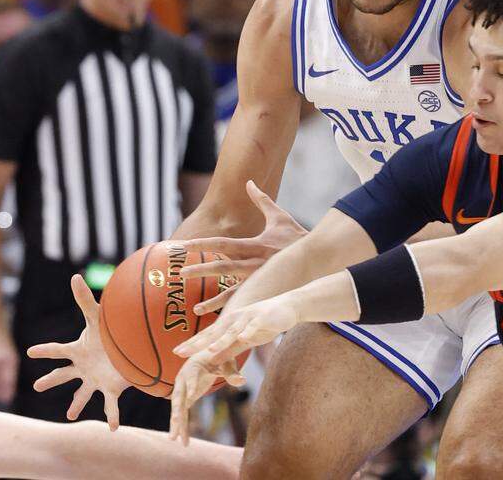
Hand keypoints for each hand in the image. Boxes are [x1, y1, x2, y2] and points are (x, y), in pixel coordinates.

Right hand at [26, 274, 129, 429]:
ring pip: (82, 394)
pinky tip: (113, 430)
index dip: (45, 350)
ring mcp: (97, 378)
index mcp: (79, 350)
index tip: (30, 351)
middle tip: (37, 385)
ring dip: (76, 404)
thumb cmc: (113, 330)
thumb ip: (85, 299)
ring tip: (71, 416)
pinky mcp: (112, 388)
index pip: (58, 350)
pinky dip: (112, 417)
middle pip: (63, 374)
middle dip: (51, 380)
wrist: (135, 343)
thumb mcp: (97, 316)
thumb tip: (74, 276)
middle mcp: (85, 366)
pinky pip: (110, 406)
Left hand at [169, 296, 297, 444]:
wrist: (288, 306)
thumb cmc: (265, 323)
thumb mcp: (245, 339)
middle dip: (198, 343)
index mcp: (229, 324)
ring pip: (233, 330)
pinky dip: (249, 331)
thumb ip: (229, 349)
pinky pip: (255, 326)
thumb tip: (212, 360)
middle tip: (181, 352)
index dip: (193, 344)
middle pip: (214, 333)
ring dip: (222, 339)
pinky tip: (243, 337)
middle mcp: (235, 319)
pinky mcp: (263, 318)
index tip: (177, 352)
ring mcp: (248, 317)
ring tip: (210, 348)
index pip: (208, 335)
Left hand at [179, 180, 307, 314]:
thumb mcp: (279, 216)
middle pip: (223, 268)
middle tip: (180, 273)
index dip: (202, 245)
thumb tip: (249, 182)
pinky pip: (249, 304)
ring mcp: (262, 281)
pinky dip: (234, 313)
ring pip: (234, 293)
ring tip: (196, 309)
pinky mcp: (268, 293)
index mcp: (256, 245)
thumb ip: (261, 200)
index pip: (224, 244)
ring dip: (214, 301)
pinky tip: (222, 321)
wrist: (322, 258)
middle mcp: (256, 264)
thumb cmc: (298, 236)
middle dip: (201, 270)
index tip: (183, 246)